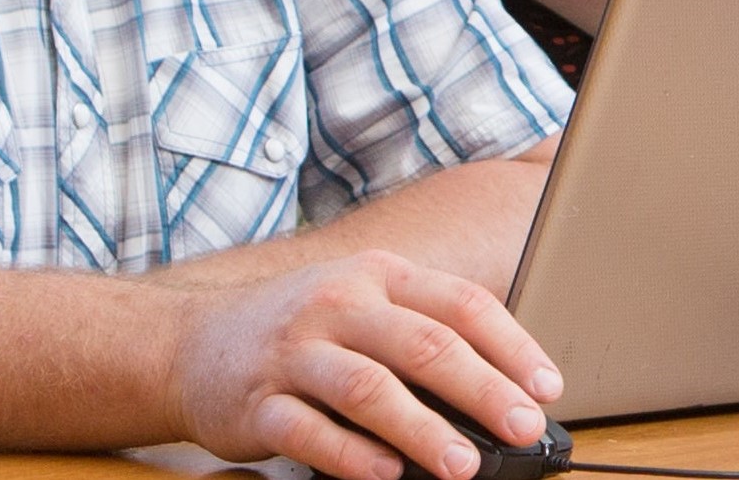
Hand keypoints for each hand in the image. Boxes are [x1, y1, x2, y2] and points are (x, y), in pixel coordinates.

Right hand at [167, 250, 562, 479]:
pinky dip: (350, 454)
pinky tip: (385, 474)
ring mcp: (295, 352)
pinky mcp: (258, 402)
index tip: (547, 387)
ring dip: (422, 429)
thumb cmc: (300, 330)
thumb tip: (504, 387)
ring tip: (463, 465)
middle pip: (423, 344)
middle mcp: (337, 306)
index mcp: (377, 278)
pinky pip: (308, 430)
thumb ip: (422, 334)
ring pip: (368, 388)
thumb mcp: (361, 307)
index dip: (511, 346)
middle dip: (482, 389)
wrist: (192, 343)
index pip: (459, 303)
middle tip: (522, 428)